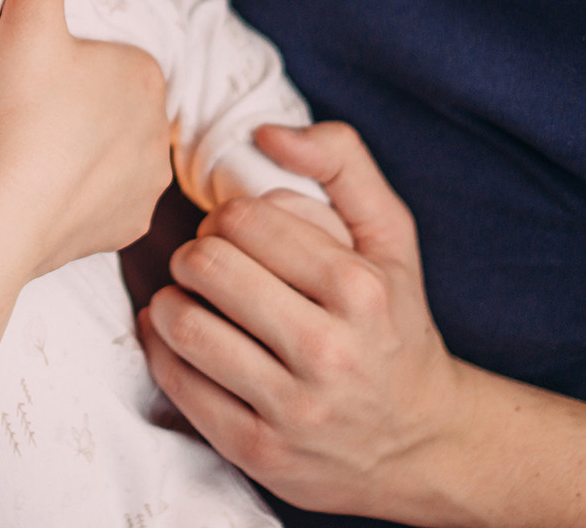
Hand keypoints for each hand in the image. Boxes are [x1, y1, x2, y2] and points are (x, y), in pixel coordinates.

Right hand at [0, 0, 172, 278]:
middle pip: (115, 106)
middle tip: (29, 113)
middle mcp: (162, 129)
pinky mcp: (130, 226)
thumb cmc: (22, 106)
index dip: (70, 64)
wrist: (10, 208)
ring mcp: (149, 182)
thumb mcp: (28, 19)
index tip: (35, 75)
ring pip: (115, 154)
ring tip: (35, 153)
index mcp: (147, 74)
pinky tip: (46, 190)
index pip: (111, 59)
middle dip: (83, 107)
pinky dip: (81, 196)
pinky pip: (107, 201)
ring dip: (86, 152)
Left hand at [138, 121, 473, 523]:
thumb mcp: (391, 237)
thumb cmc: (394, 323)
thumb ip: (342, 162)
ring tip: (192, 299)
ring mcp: (292, 408)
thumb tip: (266, 133)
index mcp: (360, 290)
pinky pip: (177, 382)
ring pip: (184, 323)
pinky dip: (163, 349)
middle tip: (208, 264)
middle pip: (206, 267)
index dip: (226, 217)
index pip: (244, 220)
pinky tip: (181, 338)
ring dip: (171, 300)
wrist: (423, 442)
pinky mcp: (258, 451)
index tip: (237, 234)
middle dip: (194, 254)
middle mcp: (328, 352)